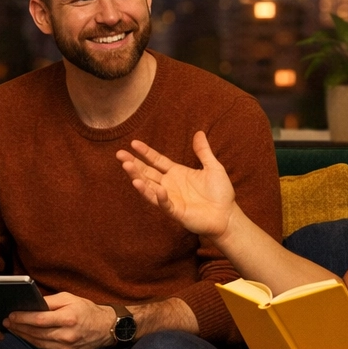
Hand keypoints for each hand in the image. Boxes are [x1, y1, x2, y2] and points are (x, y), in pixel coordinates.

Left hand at [6, 292, 116, 348]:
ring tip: (13, 329)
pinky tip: (27, 336)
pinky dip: (34, 342)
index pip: (39, 320)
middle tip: (7, 322)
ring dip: (23, 336)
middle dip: (19, 327)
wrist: (105, 328)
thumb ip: (49, 301)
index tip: (11, 315)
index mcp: (68, 319)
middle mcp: (67, 336)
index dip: (23, 318)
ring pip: (38, 343)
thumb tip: (31, 303)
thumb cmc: (86, 310)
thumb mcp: (69, 298)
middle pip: (36, 333)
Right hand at [116, 133, 235, 240]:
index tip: (133, 143)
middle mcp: (169, 185)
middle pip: (147, 173)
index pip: (156, 161)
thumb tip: (199, 133)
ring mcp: (170, 199)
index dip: (145, 152)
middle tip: (120, 155)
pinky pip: (165, 204)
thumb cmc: (221, 193)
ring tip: (127, 168)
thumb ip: (203, 151)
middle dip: (133, 164)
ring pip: (149, 187)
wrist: (227, 215)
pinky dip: (159, 197)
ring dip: (138, 178)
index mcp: (176, 173)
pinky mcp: (176, 212)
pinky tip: (155, 188)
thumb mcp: (213, 167)